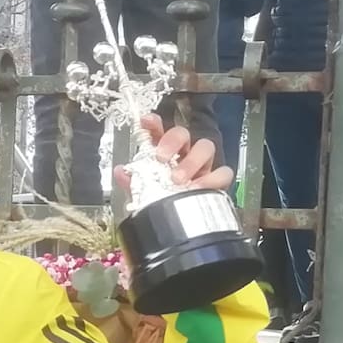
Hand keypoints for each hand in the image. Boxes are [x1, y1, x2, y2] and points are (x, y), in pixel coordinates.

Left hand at [113, 115, 233, 192]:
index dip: (153, 123)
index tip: (146, 121)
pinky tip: (197, 188)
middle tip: (162, 158)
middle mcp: (183, 154)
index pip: (158, 130)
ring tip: (178, 179)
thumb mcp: (143, 191)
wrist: (179, 220)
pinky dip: (211, 179)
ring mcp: (201, 165)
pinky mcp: (216, 180)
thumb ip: (132, 181)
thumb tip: (121, 172)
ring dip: (191, 161)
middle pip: (182, 133)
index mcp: (164, 152)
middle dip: (172, 142)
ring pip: (205, 148)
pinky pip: (222, 172)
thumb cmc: (161, 199)